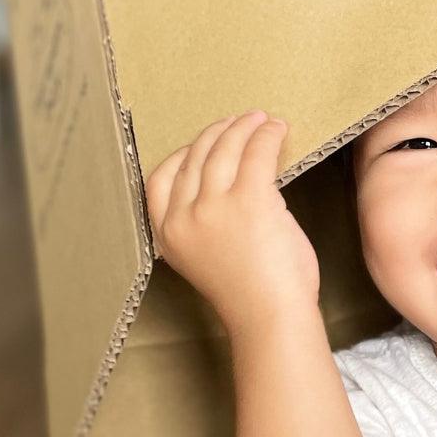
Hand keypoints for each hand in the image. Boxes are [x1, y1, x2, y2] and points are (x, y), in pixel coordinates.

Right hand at [144, 110, 319, 329]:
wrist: (270, 317)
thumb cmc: (251, 295)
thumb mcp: (207, 258)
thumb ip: (208, 224)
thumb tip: (233, 186)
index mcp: (167, 236)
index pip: (158, 181)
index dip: (180, 155)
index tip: (200, 143)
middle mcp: (183, 218)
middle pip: (193, 159)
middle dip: (216, 134)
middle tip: (237, 122)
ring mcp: (213, 207)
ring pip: (223, 150)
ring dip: (242, 128)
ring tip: (259, 119)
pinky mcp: (249, 200)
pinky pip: (256, 154)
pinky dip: (266, 136)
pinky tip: (277, 128)